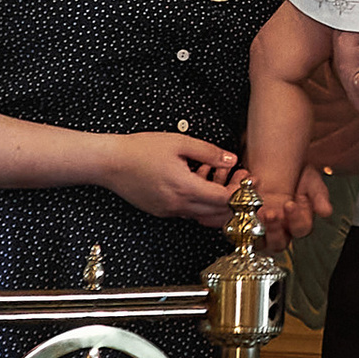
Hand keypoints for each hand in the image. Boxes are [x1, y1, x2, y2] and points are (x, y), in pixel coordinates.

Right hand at [98, 131, 243, 221]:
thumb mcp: (179, 143)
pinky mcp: (161, 211)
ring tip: (219, 176)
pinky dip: (200, 201)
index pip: (224, 200)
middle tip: (241, 179)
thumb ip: (209, 153)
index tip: (247, 178)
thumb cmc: (142, 149)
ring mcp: (169, 211)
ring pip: (203, 215)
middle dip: (234, 199)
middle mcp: (178, 205)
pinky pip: (189, 212)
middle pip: (217, 214)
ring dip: (217, 201)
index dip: (240, 192)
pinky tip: (198, 180)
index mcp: (185, 188)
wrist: (110, 163)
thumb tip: (232, 159)